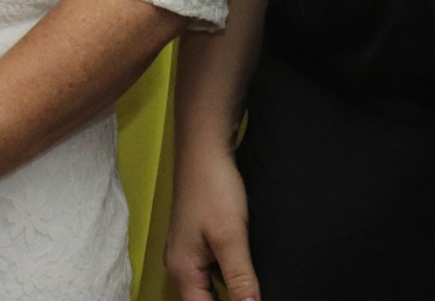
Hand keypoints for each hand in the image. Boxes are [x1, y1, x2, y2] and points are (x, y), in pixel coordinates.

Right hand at [164, 145, 259, 300]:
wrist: (204, 148)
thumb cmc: (213, 188)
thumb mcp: (230, 237)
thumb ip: (240, 278)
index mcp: (183, 269)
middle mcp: (181, 265)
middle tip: (253, 297)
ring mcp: (190, 252)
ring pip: (210, 288)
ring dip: (230, 294)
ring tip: (253, 289)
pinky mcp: (200, 240)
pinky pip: (214, 271)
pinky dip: (230, 279)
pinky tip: (248, 275)